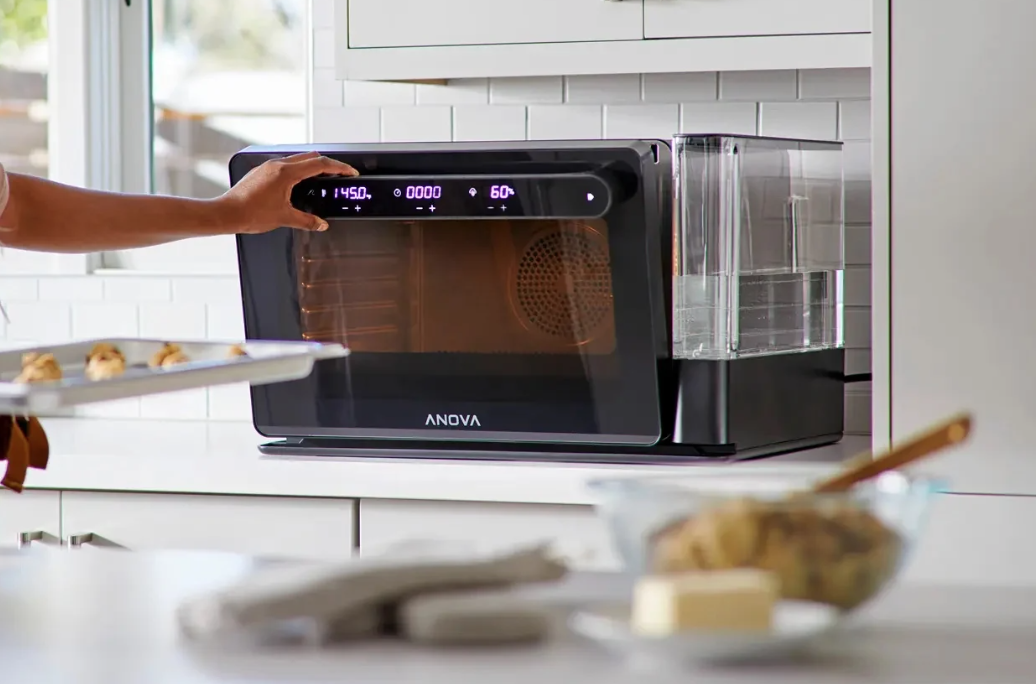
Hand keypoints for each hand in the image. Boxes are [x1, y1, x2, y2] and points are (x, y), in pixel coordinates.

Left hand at [218, 152, 357, 232]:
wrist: (226, 213)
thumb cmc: (249, 213)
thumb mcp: (285, 218)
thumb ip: (307, 221)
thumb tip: (320, 224)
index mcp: (286, 173)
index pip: (320, 164)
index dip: (339, 167)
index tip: (350, 172)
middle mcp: (277, 165)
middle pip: (311, 157)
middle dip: (329, 164)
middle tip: (339, 174)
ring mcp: (268, 166)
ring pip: (298, 159)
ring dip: (313, 165)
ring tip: (323, 178)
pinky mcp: (262, 172)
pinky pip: (286, 164)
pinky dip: (299, 170)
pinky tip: (300, 183)